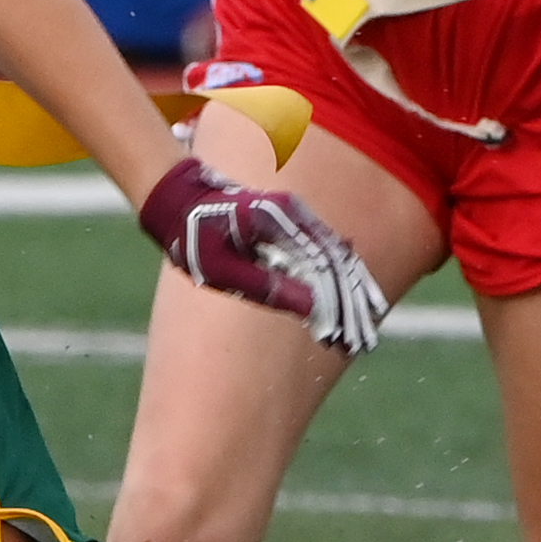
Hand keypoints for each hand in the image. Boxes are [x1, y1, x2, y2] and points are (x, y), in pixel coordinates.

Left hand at [138, 158, 386, 355]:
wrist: (178, 200)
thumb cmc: (193, 236)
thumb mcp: (222, 269)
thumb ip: (266, 286)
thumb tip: (311, 305)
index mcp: (280, 221)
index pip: (324, 268)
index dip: (340, 304)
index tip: (349, 337)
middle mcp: (295, 213)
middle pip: (336, 262)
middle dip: (352, 303)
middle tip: (362, 341)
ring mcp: (296, 215)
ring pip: (334, 257)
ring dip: (348, 291)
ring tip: (361, 326)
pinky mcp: (292, 221)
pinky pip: (323, 251)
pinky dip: (336, 277)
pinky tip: (348, 300)